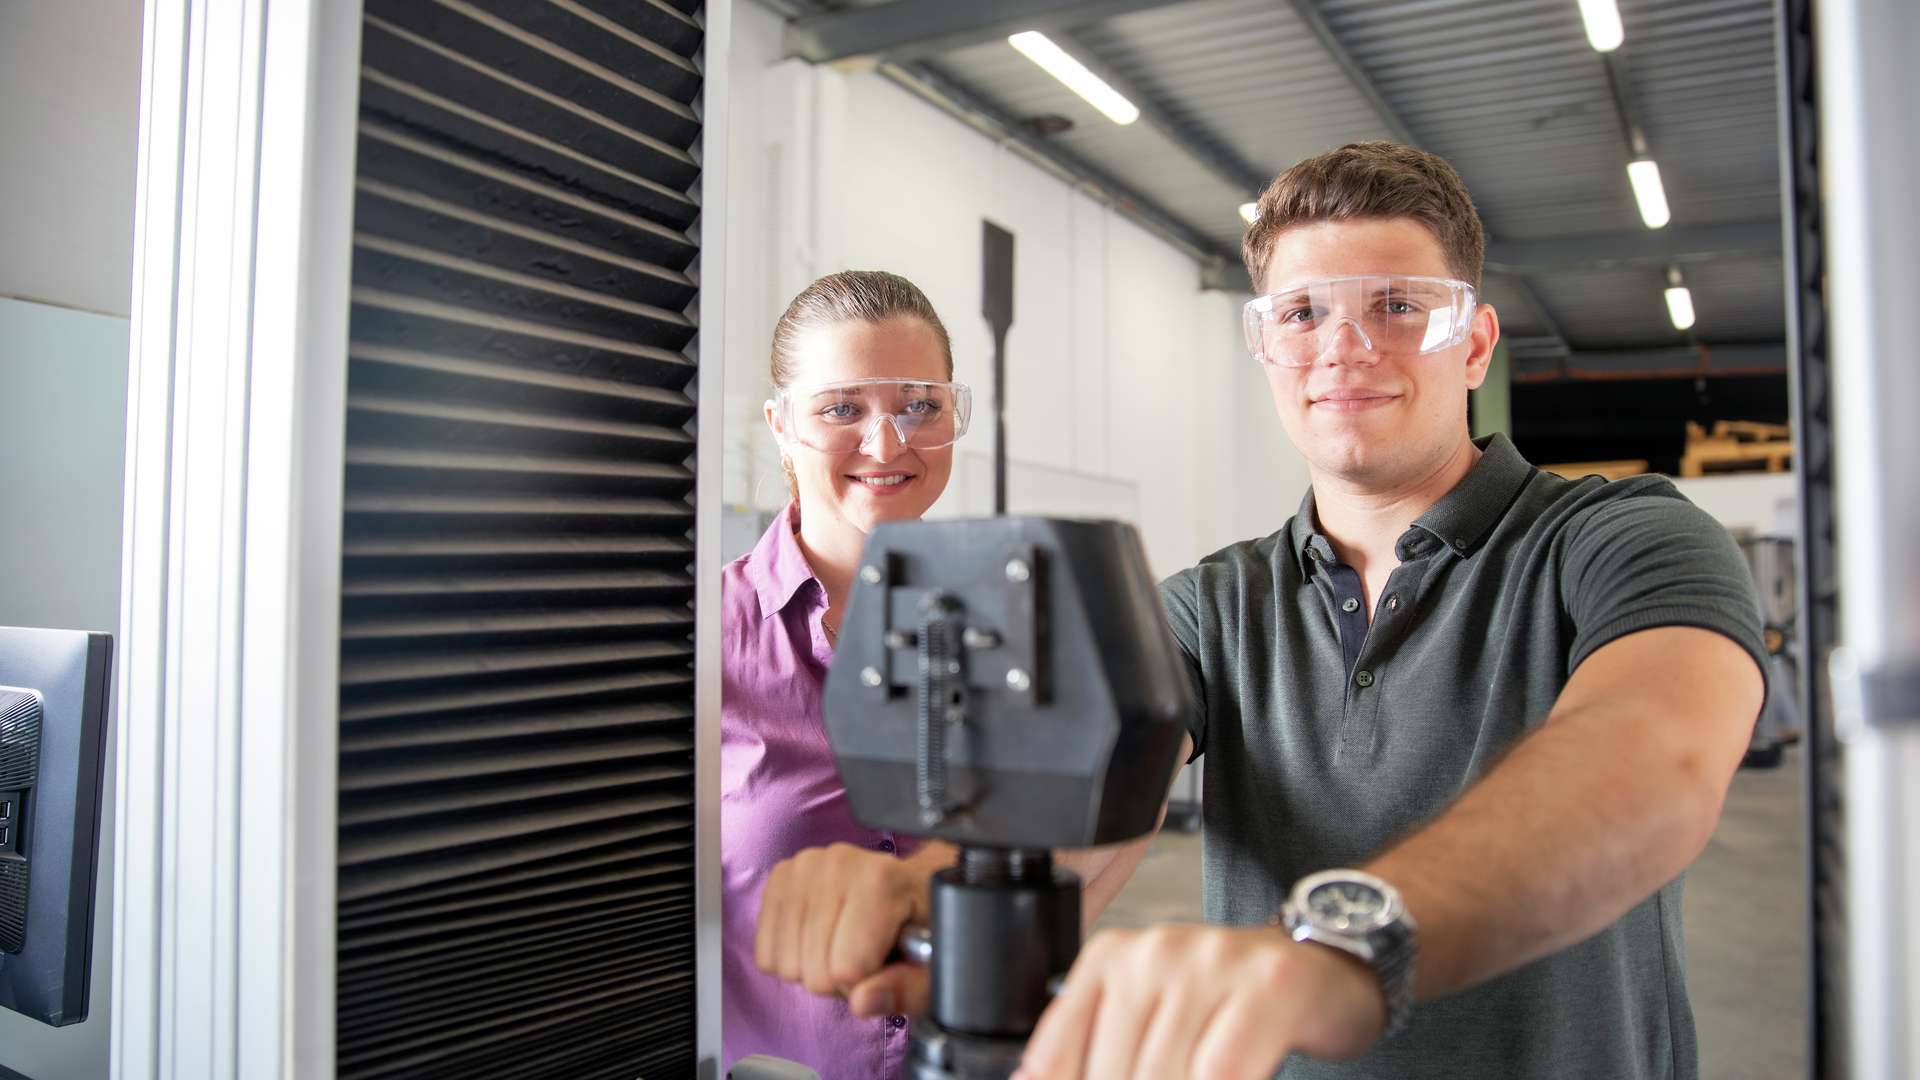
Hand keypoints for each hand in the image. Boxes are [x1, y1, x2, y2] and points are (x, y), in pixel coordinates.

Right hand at [754, 841, 945, 1015]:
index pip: (847, 968)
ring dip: (814, 970)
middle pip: (814, 972)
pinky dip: (791, 959)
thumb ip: (908, 988)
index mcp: (881, 878)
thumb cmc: (922, 926)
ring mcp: (803, 866)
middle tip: (866, 955)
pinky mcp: (779, 877)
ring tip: (845, 944)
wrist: (907, 888)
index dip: (867, 984)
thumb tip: (862, 1002)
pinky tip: (819, 938)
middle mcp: (837, 862)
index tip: (885, 964)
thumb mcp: (933, 965)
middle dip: (841, 979)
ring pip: (786, 965)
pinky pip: (766, 953)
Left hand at [1011, 924, 1385, 1079]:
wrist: (1326, 968)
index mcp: (1109, 957)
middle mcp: (1154, 952)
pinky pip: (1222, 1072)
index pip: (1057, 1054)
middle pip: (1111, 1073)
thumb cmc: (1230, 1003)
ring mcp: (1211, 964)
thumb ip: (1096, 1051)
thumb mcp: (1150, 1015)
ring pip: (1163, 1075)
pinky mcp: (1267, 989)